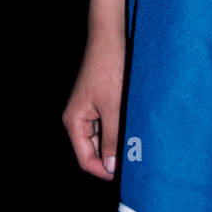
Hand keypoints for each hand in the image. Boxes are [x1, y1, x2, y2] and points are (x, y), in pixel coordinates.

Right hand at [62, 32, 125, 180]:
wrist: (110, 37)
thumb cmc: (109, 69)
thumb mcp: (114, 108)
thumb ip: (112, 139)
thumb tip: (111, 168)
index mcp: (74, 122)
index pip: (86, 159)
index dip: (104, 171)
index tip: (127, 174)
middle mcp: (78, 118)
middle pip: (93, 151)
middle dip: (113, 157)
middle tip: (136, 161)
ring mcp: (88, 110)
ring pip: (102, 138)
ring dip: (117, 142)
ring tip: (137, 144)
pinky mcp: (98, 102)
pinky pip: (107, 124)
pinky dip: (119, 129)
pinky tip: (134, 128)